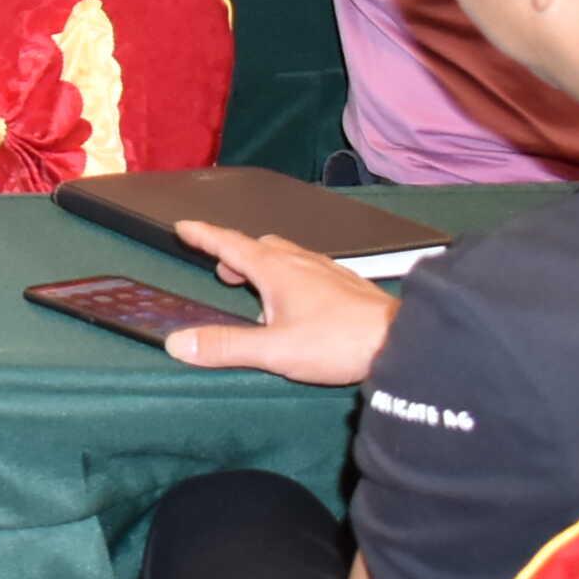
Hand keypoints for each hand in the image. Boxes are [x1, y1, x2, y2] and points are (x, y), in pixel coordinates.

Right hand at [159, 222, 396, 385]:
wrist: (401, 341)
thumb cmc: (336, 341)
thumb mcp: (274, 351)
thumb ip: (226, 346)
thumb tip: (178, 343)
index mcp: (276, 270)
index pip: (230, 244)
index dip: (204, 236)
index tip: (183, 227)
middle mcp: (299, 262)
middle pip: (259, 247)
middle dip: (236, 255)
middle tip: (223, 272)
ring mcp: (326, 270)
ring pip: (286, 256)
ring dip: (264, 266)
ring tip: (259, 291)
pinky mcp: (345, 284)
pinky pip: (307, 268)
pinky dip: (290, 276)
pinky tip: (299, 303)